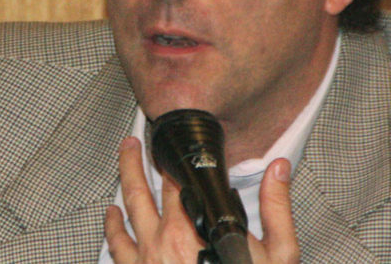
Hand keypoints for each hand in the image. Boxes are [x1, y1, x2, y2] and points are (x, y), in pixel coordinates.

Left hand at [105, 137, 299, 262]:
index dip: (174, 159)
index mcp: (195, 227)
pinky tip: (111, 214)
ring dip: (124, 178)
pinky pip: (116, 247)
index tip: (170, 143)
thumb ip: (276, 206)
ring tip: (124, 155)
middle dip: (141, 159)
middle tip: (138, 139)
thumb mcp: (277, 254)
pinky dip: (111, 226)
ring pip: (127, 209)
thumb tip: (279, 168)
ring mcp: (145, 260)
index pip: (178, 181)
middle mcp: (163, 239)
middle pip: (146, 188)